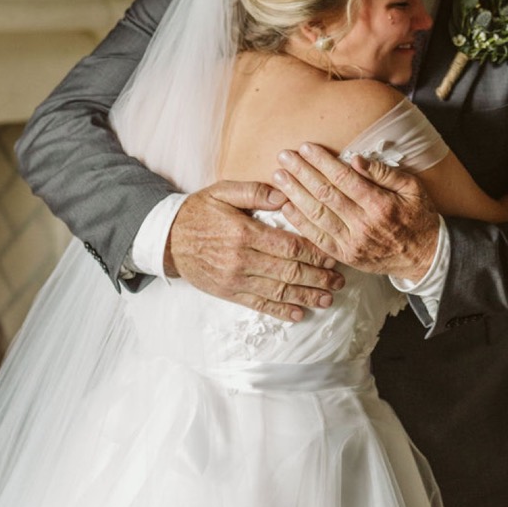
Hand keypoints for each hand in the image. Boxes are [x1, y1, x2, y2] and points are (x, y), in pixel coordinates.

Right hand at [167, 181, 344, 321]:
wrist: (168, 239)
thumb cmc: (199, 211)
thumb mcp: (223, 191)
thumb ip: (255, 192)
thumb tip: (285, 195)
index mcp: (245, 232)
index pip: (290, 245)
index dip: (315, 253)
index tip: (333, 255)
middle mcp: (242, 259)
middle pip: (289, 271)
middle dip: (318, 278)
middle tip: (340, 281)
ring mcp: (235, 279)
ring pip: (278, 292)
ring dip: (306, 297)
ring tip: (328, 299)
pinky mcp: (228, 292)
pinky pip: (259, 304)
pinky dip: (281, 311)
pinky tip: (299, 314)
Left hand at [273, 145, 440, 281]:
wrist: (424, 257)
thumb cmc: (418, 217)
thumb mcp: (413, 188)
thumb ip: (384, 173)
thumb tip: (356, 159)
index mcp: (380, 205)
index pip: (344, 179)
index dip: (322, 162)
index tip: (305, 148)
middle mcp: (363, 225)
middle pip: (325, 194)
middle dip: (301, 173)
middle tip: (283, 156)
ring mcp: (352, 243)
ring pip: (317, 215)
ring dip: (294, 194)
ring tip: (278, 176)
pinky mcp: (345, 256)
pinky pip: (316, 238)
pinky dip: (299, 222)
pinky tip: (286, 206)